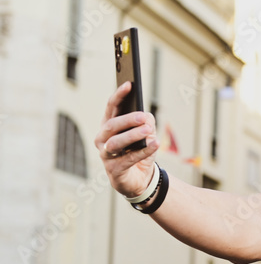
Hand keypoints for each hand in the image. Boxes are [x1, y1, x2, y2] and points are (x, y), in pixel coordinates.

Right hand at [93, 82, 159, 198]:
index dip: (119, 96)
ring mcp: (106, 155)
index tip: (129, 84)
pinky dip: (144, 151)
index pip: (111, 108)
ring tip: (148, 130)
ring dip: (133, 135)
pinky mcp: (114, 170)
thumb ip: (146, 122)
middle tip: (143, 116)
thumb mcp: (146, 134)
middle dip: (127, 119)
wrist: (139, 179)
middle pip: (112, 125)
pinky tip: (155, 144)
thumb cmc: (138, 152)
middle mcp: (103, 139)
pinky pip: (129, 158)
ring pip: (116, 142)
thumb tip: (147, 118)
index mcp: (108, 126)